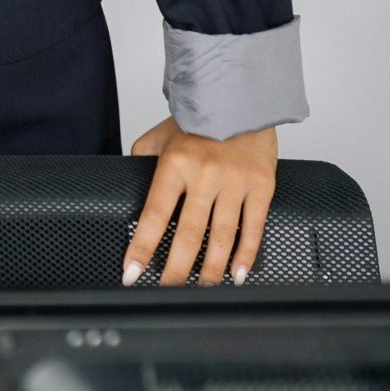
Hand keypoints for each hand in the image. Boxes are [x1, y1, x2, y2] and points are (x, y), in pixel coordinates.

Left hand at [124, 118, 278, 285]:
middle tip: (165, 291)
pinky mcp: (262, 187)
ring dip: (210, 269)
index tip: (131, 271)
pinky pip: (253, 228)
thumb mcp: (157, 138)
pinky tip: (237, 275)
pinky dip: (245, 256)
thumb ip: (142, 166)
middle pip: (188, 233)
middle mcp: (205, 175)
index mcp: (174, 163)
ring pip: (221, 237)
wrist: (240, 99)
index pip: (154, 213)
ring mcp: (235, 183)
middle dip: (175, 269)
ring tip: (201, 290)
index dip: (141, 246)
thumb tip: (127, 196)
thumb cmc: (195, 122)